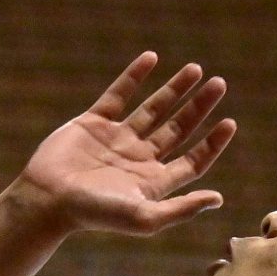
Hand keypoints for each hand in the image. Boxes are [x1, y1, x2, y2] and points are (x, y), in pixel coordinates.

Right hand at [14, 54, 235, 237]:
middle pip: (178, 128)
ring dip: (174, 89)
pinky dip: (134, 76)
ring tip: (195, 69)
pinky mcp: (92, 123)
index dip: (212, 142)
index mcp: (154, 180)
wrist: (47, 199)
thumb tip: (219, 199)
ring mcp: (116, 138)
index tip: (229, 122)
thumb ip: (181, 208)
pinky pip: (118, 94)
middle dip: (199, 107)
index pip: (193, 159)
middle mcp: (139, 158)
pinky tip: (152, 58)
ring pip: (153, 108)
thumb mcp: (144, 217)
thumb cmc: (95, 214)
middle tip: (219, 83)